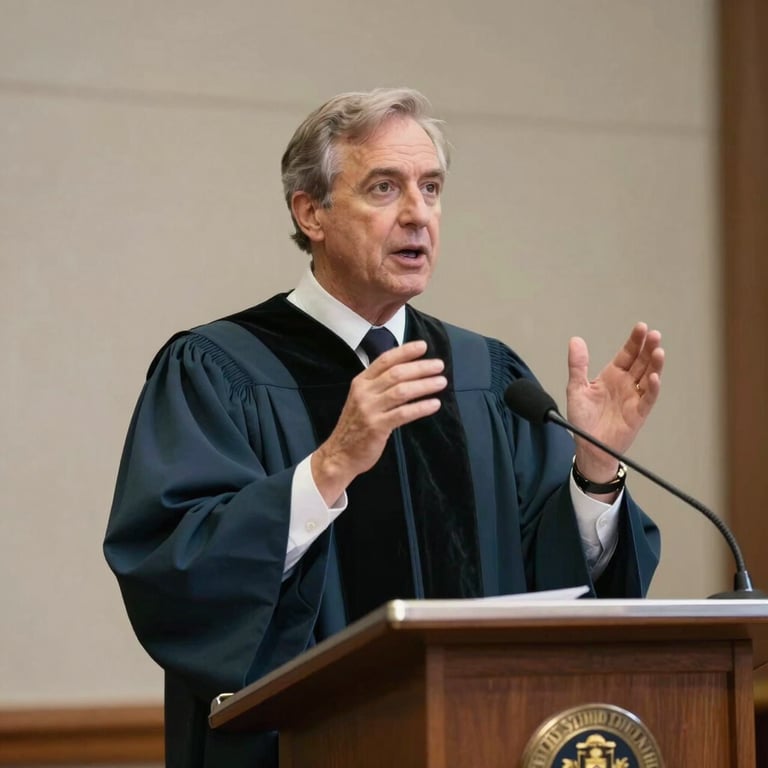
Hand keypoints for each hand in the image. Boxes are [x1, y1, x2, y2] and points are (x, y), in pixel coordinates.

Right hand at [311, 340, 446, 504]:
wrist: (340, 454)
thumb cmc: (357, 425)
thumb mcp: (362, 399)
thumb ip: (379, 385)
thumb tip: (408, 371)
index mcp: (361, 382)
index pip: (385, 360)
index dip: (405, 352)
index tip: (423, 346)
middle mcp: (364, 392)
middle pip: (396, 373)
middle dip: (420, 367)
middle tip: (439, 366)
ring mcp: (369, 409)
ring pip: (401, 391)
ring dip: (424, 385)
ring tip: (441, 382)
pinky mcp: (376, 427)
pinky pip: (403, 414)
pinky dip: (421, 407)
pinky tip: (434, 404)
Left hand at [566, 322, 664, 486]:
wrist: (588, 447)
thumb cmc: (583, 420)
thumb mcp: (576, 388)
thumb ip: (577, 365)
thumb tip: (575, 340)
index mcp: (612, 376)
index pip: (627, 354)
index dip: (634, 341)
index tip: (641, 327)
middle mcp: (626, 384)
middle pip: (641, 362)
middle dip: (648, 348)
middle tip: (654, 335)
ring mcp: (634, 398)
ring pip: (649, 378)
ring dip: (655, 365)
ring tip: (658, 351)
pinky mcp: (638, 414)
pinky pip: (648, 399)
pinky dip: (653, 389)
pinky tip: (655, 377)